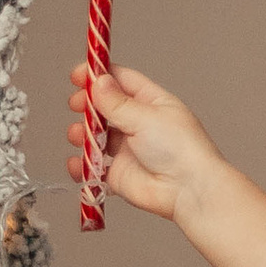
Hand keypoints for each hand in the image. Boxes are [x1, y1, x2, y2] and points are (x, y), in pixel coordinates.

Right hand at [70, 61, 219, 223]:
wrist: (188, 191)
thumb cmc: (180, 149)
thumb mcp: (146, 117)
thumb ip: (117, 102)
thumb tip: (98, 81)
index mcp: (151, 103)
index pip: (121, 81)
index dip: (98, 76)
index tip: (77, 76)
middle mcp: (139, 124)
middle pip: (105, 107)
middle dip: (87, 105)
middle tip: (76, 105)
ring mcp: (128, 149)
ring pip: (96, 136)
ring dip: (82, 133)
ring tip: (79, 135)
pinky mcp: (119, 174)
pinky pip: (94, 166)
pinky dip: (82, 165)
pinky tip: (78, 163)